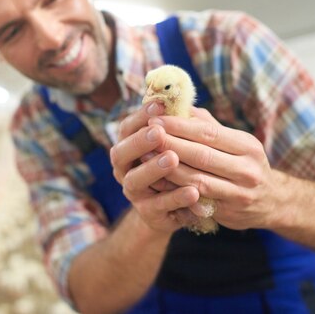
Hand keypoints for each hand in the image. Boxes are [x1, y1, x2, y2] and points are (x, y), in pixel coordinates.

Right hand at [110, 103, 200, 231]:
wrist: (174, 208)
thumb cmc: (175, 166)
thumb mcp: (175, 143)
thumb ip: (176, 125)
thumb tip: (184, 100)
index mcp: (128, 147)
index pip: (127, 128)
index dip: (140, 116)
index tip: (159, 105)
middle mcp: (125, 169)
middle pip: (121, 153)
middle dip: (139, 142)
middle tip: (158, 132)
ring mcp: (134, 193)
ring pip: (135, 180)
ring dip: (153, 169)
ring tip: (172, 158)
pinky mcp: (149, 215)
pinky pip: (160, 206)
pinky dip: (176, 198)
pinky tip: (193, 191)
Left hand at [148, 107, 289, 229]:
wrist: (272, 202)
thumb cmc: (245, 163)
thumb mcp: (237, 142)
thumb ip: (208, 125)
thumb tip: (179, 104)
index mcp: (247, 146)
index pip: (208, 133)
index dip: (179, 126)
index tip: (156, 119)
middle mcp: (246, 169)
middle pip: (201, 155)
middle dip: (169, 144)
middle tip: (145, 135)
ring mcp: (239, 193)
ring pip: (196, 179)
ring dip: (167, 168)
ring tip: (144, 157)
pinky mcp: (228, 212)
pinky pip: (196, 200)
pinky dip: (174, 190)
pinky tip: (156, 182)